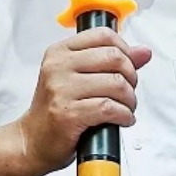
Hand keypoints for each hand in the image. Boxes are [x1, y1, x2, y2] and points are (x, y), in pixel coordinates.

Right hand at [18, 27, 151, 175]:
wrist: (32, 141)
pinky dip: (124, 115)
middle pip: (114, 58)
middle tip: (128, 91)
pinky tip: (121, 119)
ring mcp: (61, 90)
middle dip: (131, 76)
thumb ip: (111, 62)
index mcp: (60, 52)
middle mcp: (58, 66)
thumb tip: (143, 52)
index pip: (103, 35)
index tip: (127, 66)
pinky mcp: (68, 114)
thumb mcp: (79, 77)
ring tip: (125, 108)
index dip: (124, 50)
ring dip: (129, 100)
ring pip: (115, 84)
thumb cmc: (56, 109)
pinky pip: (110, 108)